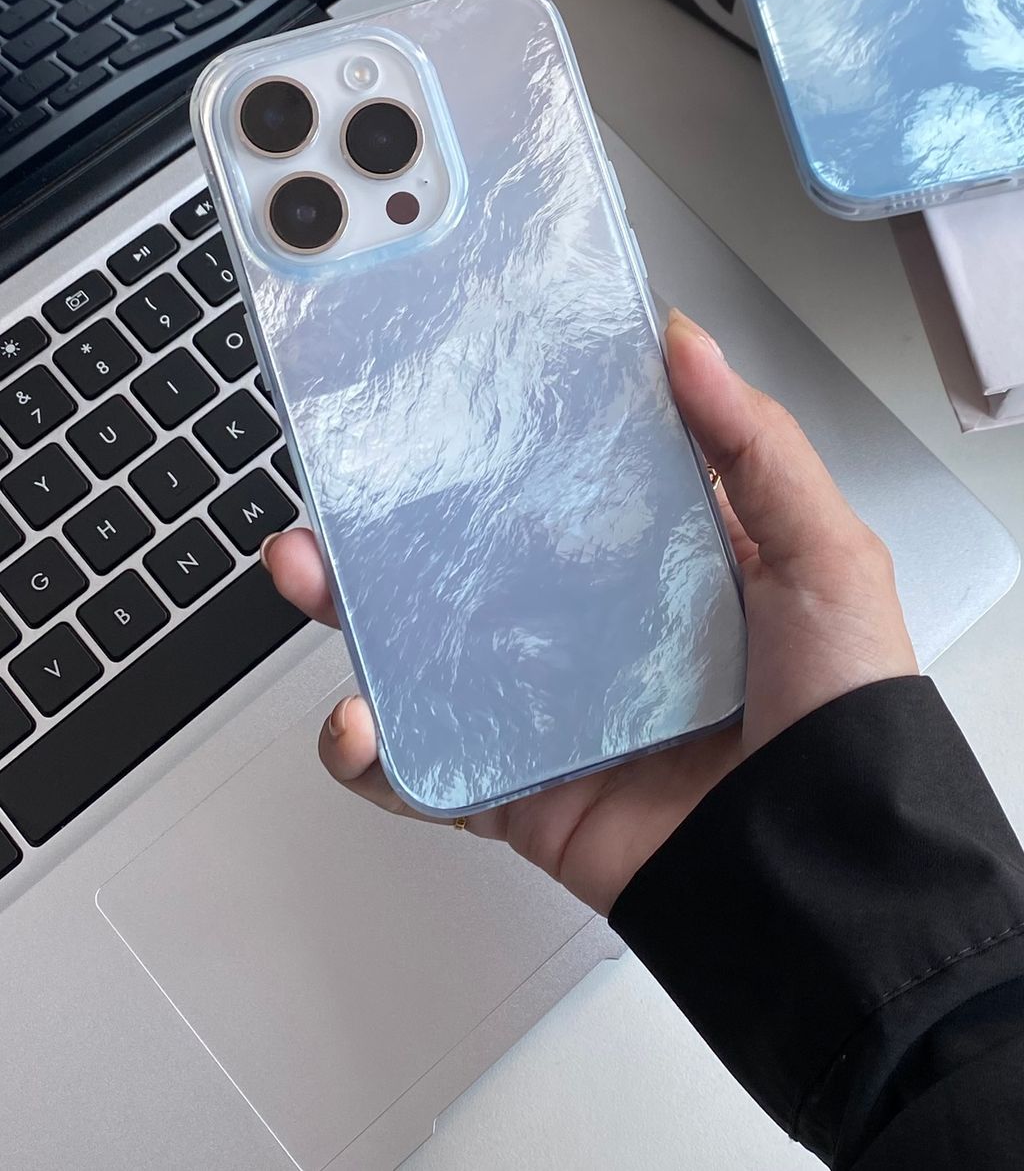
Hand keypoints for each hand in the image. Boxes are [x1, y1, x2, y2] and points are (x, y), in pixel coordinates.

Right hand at [263, 310, 916, 916]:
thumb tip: (682, 338)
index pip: (561, 482)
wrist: (826, 883)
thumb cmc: (843, 713)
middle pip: (468, 561)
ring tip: (309, 578)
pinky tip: (356, 720)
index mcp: (659, 564)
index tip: (437, 393)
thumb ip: (756, 445)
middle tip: (339, 488)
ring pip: (424, 653)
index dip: (498, 438)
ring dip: (350, 615)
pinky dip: (372, 753)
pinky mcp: (520, 792)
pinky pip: (425, 770)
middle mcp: (594, 630)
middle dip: (388, 524)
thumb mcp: (824, 556)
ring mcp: (548, 711)